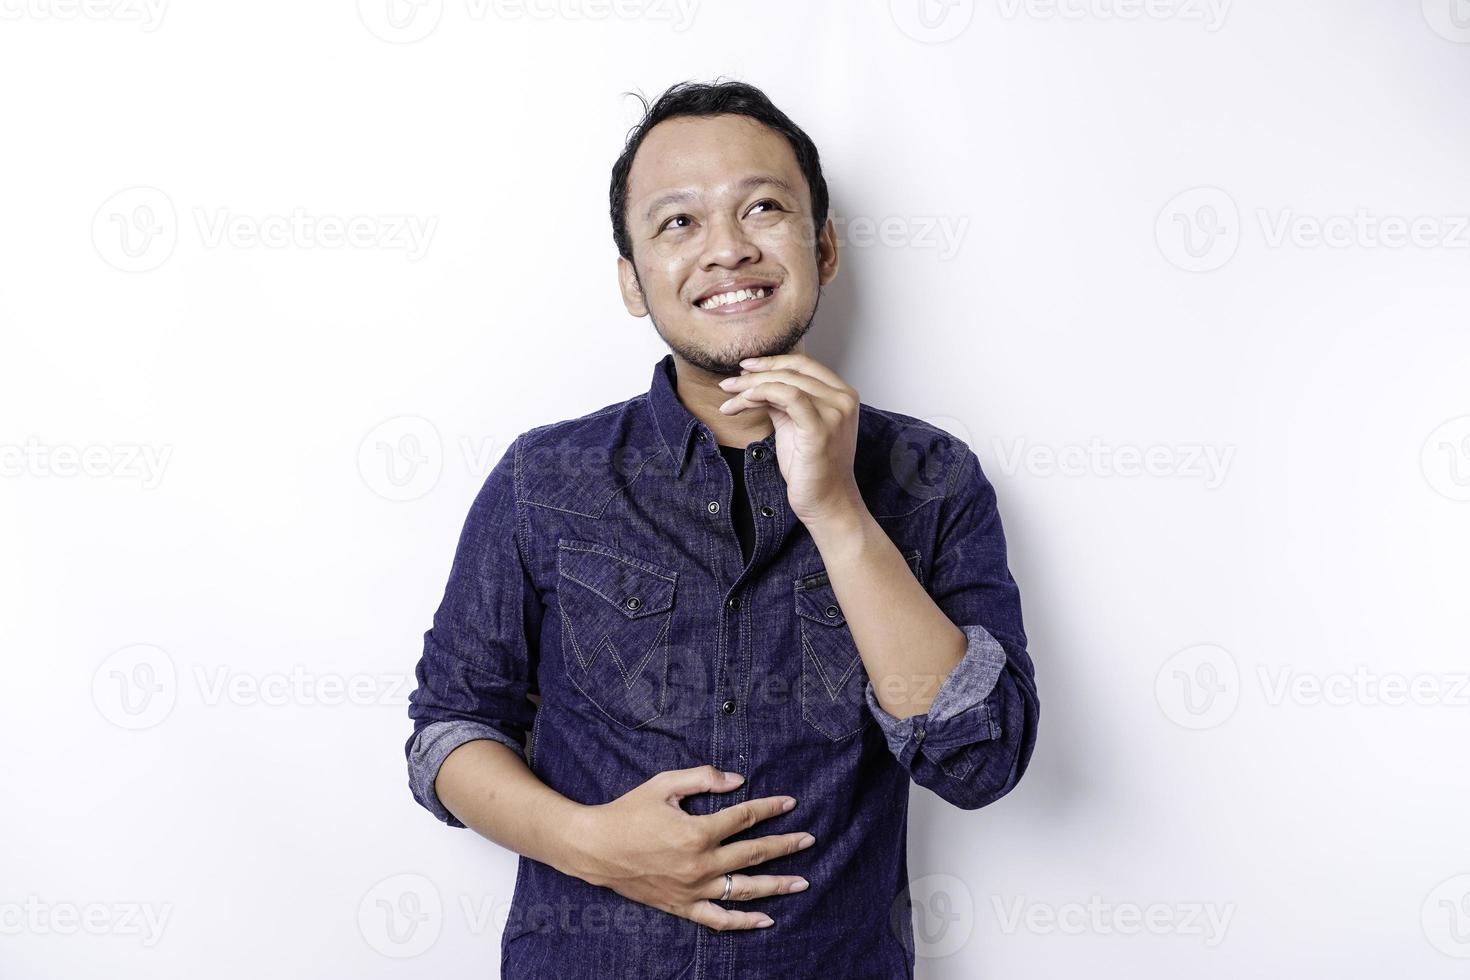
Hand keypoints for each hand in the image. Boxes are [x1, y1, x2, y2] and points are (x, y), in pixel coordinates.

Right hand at [568, 764, 814, 930]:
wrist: (594, 848)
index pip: (745, 817)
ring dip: (777, 885)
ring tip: (803, 882)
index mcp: (697, 831)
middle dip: (785, 845)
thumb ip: (702, 778)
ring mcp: (693, 889)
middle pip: (753, 853)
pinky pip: (719, 919)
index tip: (790, 802)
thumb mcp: (663, 784)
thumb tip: (737, 781)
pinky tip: (767, 919)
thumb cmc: (628, 811)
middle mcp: (700, 863)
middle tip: (808, 839)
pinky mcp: (682, 906)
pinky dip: (744, 922)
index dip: (770, 807)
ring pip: (745, 889)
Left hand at [716, 353, 863, 529]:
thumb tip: (757, 382)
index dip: (772, 361)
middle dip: (755, 374)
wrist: (826, 502)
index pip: (804, 364)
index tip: (745, 367)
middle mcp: (843, 398)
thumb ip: (783, 401)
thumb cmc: (811, 468)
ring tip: (728, 395)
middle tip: (729, 383)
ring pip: (786, 382)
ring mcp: (835, 412)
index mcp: (842, 394)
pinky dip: (761, 393)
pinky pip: (788, 396)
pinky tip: (742, 401)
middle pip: (792, 370)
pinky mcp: (821, 427)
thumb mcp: (795, 425)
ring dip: (750, 386)